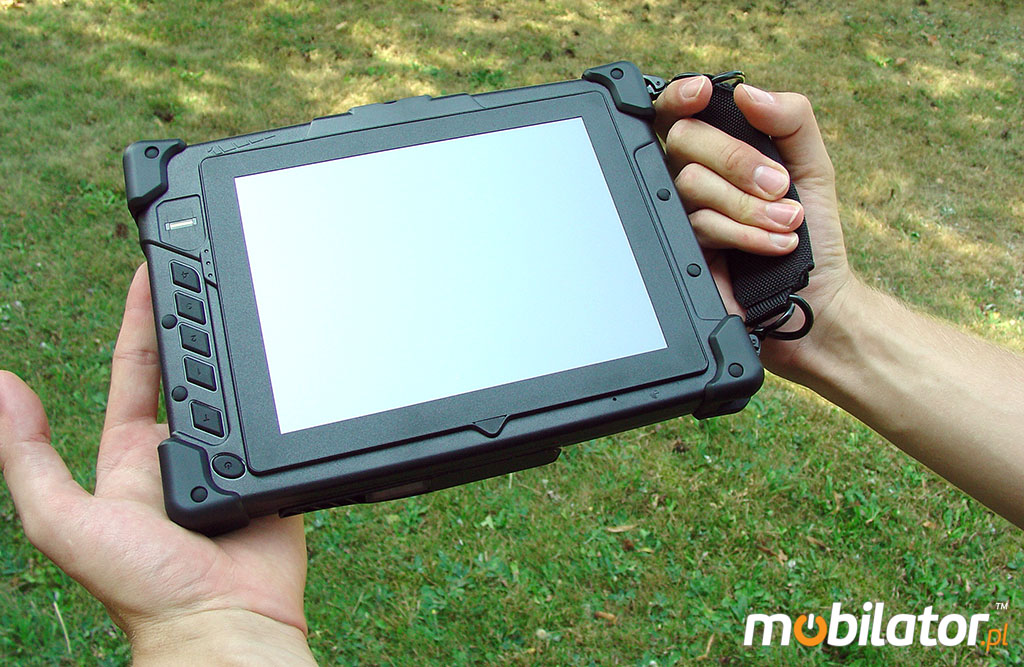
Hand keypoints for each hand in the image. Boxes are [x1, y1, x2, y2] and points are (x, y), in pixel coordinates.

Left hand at [0, 265, 314, 664]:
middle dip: (197, 320)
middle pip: (194, 368)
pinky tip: (286, 364)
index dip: (139, 323)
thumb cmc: (142, 584)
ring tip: (247, 303)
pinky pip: (277, 424)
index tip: (150, 275)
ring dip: (243, 350)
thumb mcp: (61, 520)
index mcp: (132, 454)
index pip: (136, 370)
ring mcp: (233, 458)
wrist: (220, 619)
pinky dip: (280, 397)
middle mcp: (184, 450)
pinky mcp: (271, 471)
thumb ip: (26, 456)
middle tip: (208, 270)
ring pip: (240, 389)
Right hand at [654, 76, 857, 381]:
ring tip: (787, 224)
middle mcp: (696, 176)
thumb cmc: (813, 232)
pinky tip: (774, 245)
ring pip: (690, 182)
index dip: (682, 95)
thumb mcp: (813, 166)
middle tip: (780, 186)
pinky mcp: (685, 248)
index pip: (683, 110)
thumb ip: (790, 119)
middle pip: (683, 139)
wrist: (816, 296)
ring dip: (750, 205)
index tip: (704, 93)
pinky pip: (700, 223)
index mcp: (721, 149)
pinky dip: (746, 233)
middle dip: (737, 160)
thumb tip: (748, 92)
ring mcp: (686, 213)